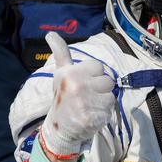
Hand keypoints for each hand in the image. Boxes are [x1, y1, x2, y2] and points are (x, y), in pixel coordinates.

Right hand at [39, 32, 115, 158]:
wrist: (59, 129)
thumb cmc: (64, 97)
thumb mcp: (61, 74)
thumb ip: (60, 52)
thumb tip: (50, 33)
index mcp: (69, 72)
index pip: (98, 66)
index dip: (94, 76)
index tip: (82, 84)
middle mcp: (76, 85)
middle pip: (107, 80)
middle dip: (101, 89)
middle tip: (86, 97)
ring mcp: (83, 102)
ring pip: (111, 95)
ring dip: (103, 101)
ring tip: (90, 106)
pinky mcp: (91, 118)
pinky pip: (110, 109)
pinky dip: (104, 113)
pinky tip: (92, 116)